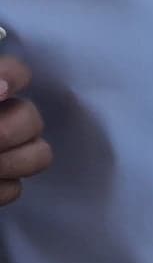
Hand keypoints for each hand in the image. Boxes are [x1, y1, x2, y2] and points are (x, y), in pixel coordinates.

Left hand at [0, 56, 51, 206]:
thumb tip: (7, 86)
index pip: (15, 72)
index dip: (13, 78)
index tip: (0, 94)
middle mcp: (0, 120)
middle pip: (32, 119)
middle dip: (7, 133)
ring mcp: (3, 155)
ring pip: (38, 156)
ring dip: (10, 163)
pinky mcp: (1, 186)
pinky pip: (14, 190)